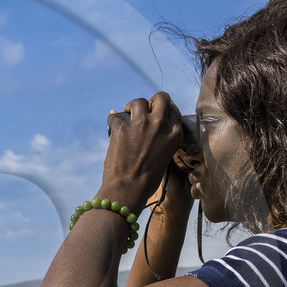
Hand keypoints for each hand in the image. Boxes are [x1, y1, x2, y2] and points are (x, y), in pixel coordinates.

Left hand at [99, 93, 189, 211]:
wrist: (128, 189)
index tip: (157, 112)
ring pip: (139, 102)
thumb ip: (162, 141)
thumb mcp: (164, 157)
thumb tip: (152, 132)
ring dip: (133, 105)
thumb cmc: (147, 180)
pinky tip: (112, 120)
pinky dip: (112, 118)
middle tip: (145, 107)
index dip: (164, 109)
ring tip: (128, 111)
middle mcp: (160, 125)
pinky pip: (115, 116)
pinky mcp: (121, 128)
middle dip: (152, 100)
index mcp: (174, 134)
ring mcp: (140, 124)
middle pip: (160, 98)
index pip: (173, 111)